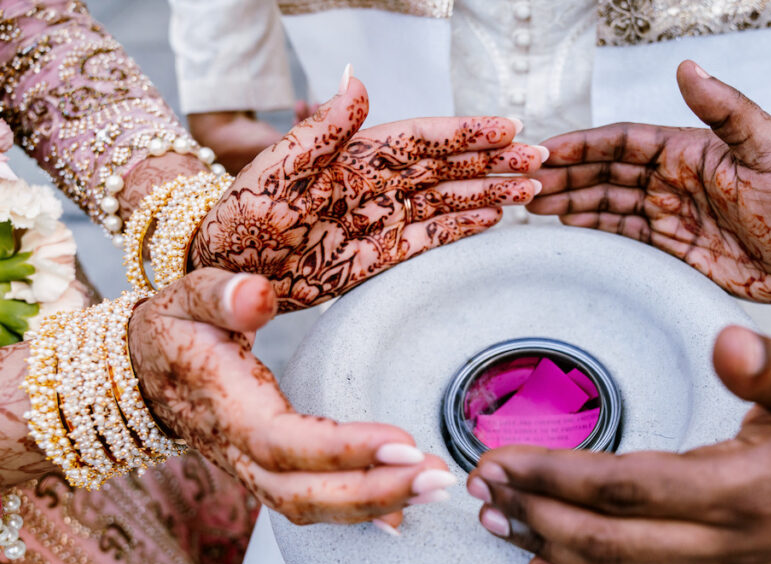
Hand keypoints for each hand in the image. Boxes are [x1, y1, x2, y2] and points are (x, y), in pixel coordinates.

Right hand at [129, 267, 454, 525]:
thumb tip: (257, 295)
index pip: (284, 442)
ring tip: (437, 486)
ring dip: (377, 504)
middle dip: (374, 493)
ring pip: (310, 508)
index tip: (404, 442)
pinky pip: (312, 505)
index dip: (342, 450)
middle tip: (439, 477)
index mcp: (224, 408)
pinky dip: (360, 512)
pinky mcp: (268, 472)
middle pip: (303, 495)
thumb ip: (221, 294)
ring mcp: (251, 469)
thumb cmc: (174, 329)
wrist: (143, 371)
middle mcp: (237, 452)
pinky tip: (406, 508)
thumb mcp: (186, 296)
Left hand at [192, 70, 544, 310]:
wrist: (220, 268)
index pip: (423, 138)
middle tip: (539, 160)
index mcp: (355, 156)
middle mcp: (375, 184)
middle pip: (447, 168)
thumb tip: (356, 75)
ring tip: (529, 190)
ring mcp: (379, 220)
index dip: (468, 133)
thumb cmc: (238, 215)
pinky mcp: (376, 257)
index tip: (509, 127)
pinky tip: (488, 220)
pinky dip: (460, 229)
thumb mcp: (277, 168)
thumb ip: (322, 127)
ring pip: (446, 202)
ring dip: (487, 193)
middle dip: (493, 162)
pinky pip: (427, 239)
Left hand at [467, 326, 770, 563]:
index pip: (630, 485)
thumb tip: (726, 343)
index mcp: (748, 488)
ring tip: (494, 519)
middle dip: (535, 508)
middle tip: (482, 485)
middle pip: (608, 534)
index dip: (559, 474)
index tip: (508, 456)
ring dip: (546, 545)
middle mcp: (728, 543)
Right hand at [529, 61, 770, 303]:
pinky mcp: (671, 250)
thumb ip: (728, 111)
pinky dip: (593, 232)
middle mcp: (672, 180)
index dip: (585, 145)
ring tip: (533, 206)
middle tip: (526, 183)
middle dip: (565, 176)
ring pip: (607, 205)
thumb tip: (688, 67)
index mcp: (689, 151)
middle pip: (605, 173)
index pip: (624, 142)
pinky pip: (623, 237)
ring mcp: (668, 215)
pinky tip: (567, 230)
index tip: (549, 148)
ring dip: (571, 203)